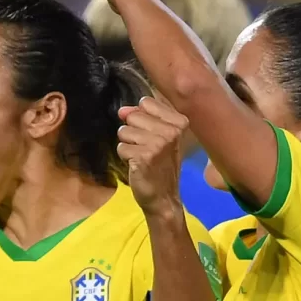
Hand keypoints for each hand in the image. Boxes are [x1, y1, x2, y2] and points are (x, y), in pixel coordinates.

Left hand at [119, 96, 190, 210]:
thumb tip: (122, 110)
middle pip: (133, 116)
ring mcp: (158, 143)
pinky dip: (125, 157)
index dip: (141, 117)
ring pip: (124, 131)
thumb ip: (142, 117)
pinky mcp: (143, 156)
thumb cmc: (161, 166)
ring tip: (142, 157)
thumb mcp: (160, 137)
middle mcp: (171, 131)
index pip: (145, 102)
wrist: (163, 197)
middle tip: (146, 148)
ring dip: (128, 145)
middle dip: (133, 132)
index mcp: (179, 122)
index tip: (151, 133)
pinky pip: (121, 147)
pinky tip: (138, 165)